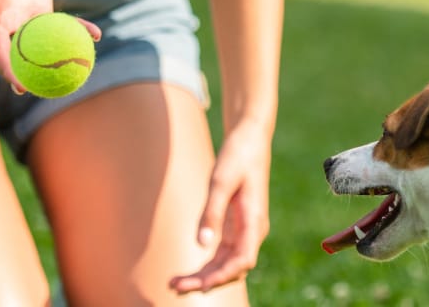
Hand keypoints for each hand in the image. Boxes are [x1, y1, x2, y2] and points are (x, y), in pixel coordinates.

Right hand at [0, 0, 99, 92]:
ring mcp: (18, 20)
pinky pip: (55, 29)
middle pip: (1, 45)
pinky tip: (96, 36)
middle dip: (7, 68)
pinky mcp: (38, 18)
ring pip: (25, 48)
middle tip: (21, 86)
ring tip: (48, 87)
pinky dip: (75, 32)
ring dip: (36, 67)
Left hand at [170, 132, 272, 293]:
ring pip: (226, 264)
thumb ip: (211, 213)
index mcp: (254, 222)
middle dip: (206, 281)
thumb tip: (202, 244)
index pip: (242, 261)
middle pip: (232, 268)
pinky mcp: (235, 227)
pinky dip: (206, 265)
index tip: (200, 286)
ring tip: (174, 284)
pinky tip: (188, 272)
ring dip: (204, 276)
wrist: (250, 140)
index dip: (222, 276)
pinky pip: (222, 254)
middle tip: (174, 287)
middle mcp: (252, 231)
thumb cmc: (237, 157)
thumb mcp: (220, 182)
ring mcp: (244, 231)